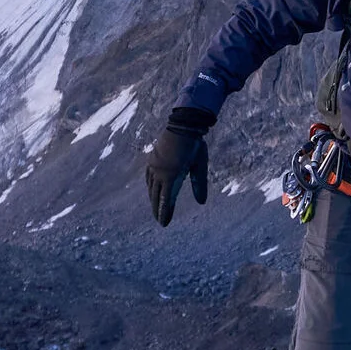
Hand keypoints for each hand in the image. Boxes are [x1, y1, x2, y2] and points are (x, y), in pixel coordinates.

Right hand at [144, 107, 214, 225]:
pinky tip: (151, 189)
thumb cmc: (194, 145)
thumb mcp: (200, 165)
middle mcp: (160, 172)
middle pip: (156, 196)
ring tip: (156, 209)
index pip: (166, 199)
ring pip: (151, 187)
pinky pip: (148, 177)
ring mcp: (154, 166)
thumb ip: (200, 184)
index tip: (163, 224)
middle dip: (158, 209)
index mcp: (171, 175)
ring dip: (153, 199)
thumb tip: (202, 202)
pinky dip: (150, 186)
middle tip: (160, 221)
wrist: (182, 125)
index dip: (164, 212)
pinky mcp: (152, 160)